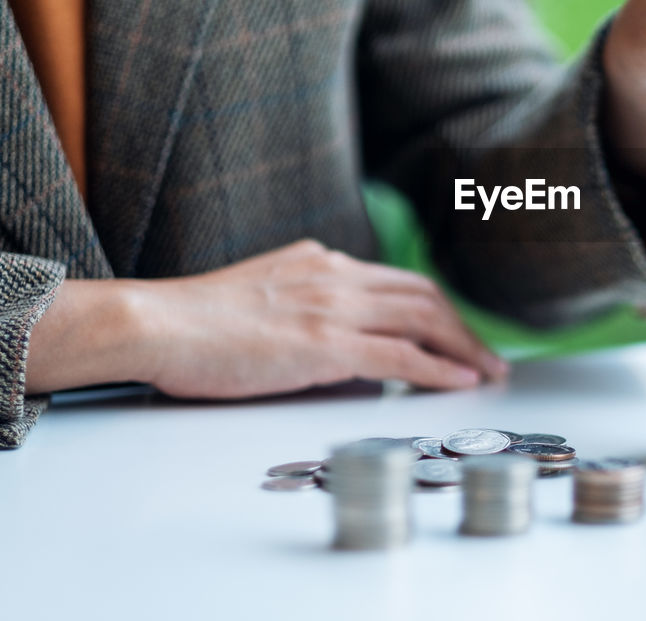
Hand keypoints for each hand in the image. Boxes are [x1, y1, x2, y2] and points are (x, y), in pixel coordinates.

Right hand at [26, 240, 507, 397]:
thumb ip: (304, 302)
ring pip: (423, 319)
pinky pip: (400, 356)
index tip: (457, 329)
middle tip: (489, 356)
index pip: (399, 281)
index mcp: (322, 264)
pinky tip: (460, 382)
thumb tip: (332, 334)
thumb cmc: (195, 320)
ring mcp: (334, 308)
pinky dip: (438, 369)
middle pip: (424, 295)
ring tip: (489, 372)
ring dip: (464, 347)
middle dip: (463, 326)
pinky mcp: (324, 344)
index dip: (437, 307)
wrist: (156, 322)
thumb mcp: (262, 293)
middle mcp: (337, 277)